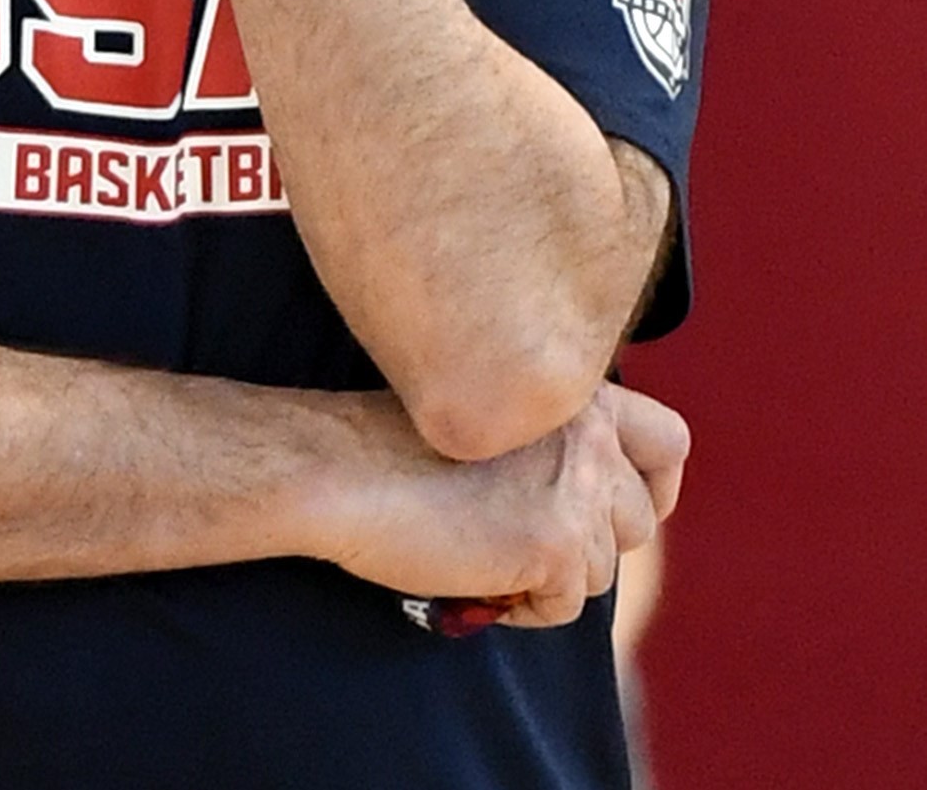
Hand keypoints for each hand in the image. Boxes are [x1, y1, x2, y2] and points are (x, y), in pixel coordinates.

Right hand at [313, 384, 688, 629]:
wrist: (334, 468)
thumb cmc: (383, 447)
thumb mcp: (485, 421)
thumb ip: (544, 443)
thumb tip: (577, 511)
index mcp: (571, 393)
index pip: (668, 439)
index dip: (655, 484)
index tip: (611, 510)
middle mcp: (587, 434)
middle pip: (640, 519)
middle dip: (589, 543)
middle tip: (527, 549)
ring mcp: (577, 491)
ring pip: (601, 570)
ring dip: (547, 578)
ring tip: (479, 558)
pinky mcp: (555, 545)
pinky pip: (563, 606)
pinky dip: (520, 608)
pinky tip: (471, 579)